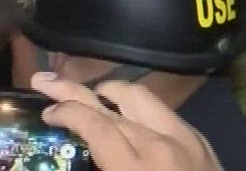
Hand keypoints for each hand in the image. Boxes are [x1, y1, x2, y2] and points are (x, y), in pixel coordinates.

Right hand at [31, 74, 221, 170]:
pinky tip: (129, 116)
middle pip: (110, 102)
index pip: (93, 122)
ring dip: (108, 93)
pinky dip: (139, 109)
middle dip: (71, 90)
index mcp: (134, 168)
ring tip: (90, 95)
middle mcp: (159, 144)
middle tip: (43, 82)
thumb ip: (99, 168)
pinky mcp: (201, 142)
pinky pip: (164, 112)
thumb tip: (76, 157)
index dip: (64, 112)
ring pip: (139, 96)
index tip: (46, 114)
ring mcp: (185, 139)